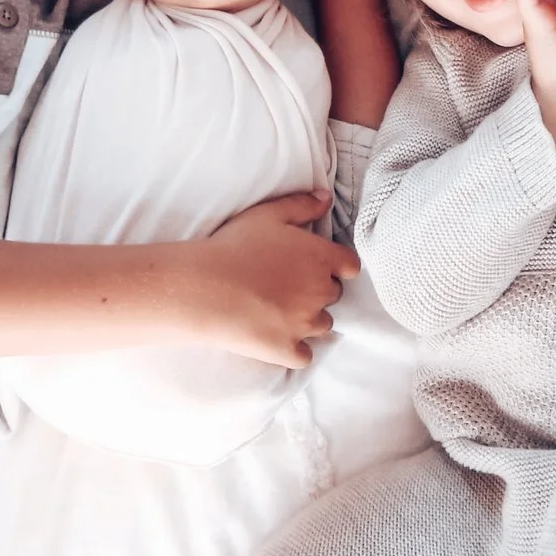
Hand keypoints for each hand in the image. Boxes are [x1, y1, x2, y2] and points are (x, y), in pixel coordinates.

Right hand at [188, 191, 360, 366]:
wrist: (205, 288)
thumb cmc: (235, 246)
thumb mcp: (268, 214)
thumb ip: (302, 205)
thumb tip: (326, 199)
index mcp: (320, 258)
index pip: (350, 265)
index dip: (337, 265)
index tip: (319, 264)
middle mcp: (320, 293)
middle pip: (335, 295)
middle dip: (318, 290)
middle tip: (290, 284)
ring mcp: (304, 325)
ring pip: (323, 325)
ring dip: (309, 319)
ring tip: (282, 311)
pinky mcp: (287, 350)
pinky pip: (305, 356)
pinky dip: (296, 350)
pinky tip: (280, 339)